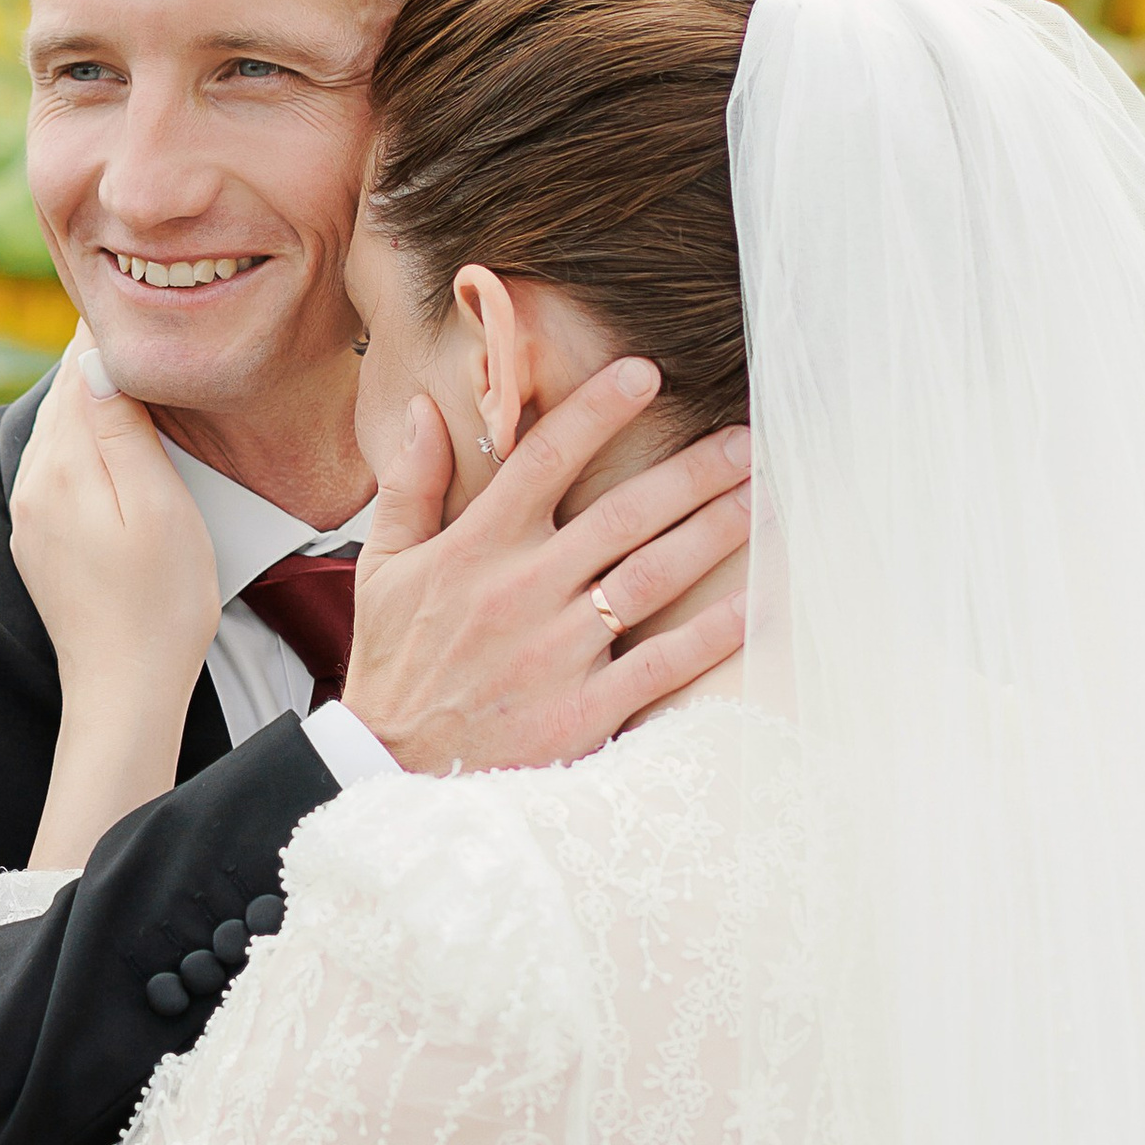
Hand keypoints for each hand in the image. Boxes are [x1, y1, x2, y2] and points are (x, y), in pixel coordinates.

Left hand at [12, 335, 221, 867]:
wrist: (125, 691)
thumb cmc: (159, 604)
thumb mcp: (158, 507)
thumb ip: (124, 431)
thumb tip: (99, 362)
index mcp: (60, 468)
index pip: (76, 372)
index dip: (106, 334)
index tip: (136, 301)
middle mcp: (31, 485)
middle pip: (62, 397)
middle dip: (95, 359)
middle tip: (138, 320)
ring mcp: (31, 515)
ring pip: (59, 430)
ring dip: (90, 399)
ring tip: (131, 365)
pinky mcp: (41, 541)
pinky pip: (59, 467)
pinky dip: (84, 440)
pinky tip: (114, 438)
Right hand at [343, 363, 749, 773]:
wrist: (390, 772)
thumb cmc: (395, 666)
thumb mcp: (382, 570)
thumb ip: (409, 486)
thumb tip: (421, 409)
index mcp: (477, 548)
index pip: (544, 458)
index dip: (597, 410)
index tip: (646, 371)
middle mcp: (522, 590)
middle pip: (623, 513)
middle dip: (693, 470)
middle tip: (747, 437)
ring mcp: (556, 651)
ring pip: (652, 576)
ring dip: (714, 532)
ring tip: (762, 497)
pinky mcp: (583, 711)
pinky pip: (662, 663)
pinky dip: (712, 633)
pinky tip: (756, 602)